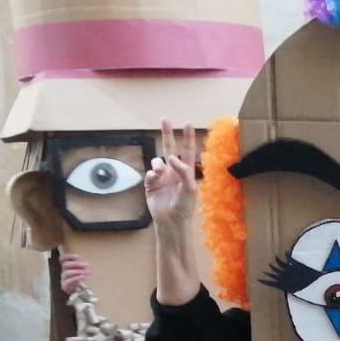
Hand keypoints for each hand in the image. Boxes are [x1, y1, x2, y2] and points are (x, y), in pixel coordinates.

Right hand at [58, 254, 91, 294]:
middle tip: (87, 265)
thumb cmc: (81, 280)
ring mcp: (63, 279)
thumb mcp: (82, 272)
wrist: (78, 293)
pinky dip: (76, 278)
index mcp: (67, 267)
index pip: (62, 259)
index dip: (68, 256)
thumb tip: (88, 263)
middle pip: (66, 265)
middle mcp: (64, 271)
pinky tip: (83, 277)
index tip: (78, 256)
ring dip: (77, 271)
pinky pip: (68, 281)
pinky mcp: (65, 286)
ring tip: (87, 272)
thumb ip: (82, 266)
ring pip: (66, 273)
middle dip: (76, 264)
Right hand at [145, 119, 198, 233]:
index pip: (187, 150)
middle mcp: (173, 171)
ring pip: (157, 161)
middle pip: (169, 148)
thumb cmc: (184, 206)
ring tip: (160, 171)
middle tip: (165, 119)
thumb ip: (183, 171)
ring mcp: (162, 177)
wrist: (171, 221)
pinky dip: (151, 175)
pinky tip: (154, 180)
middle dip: (167, 134)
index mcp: (186, 171)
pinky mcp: (151, 185)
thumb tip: (171, 157)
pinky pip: (149, 174)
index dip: (188, 138)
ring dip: (157, 163)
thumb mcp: (190, 188)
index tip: (187, 123)